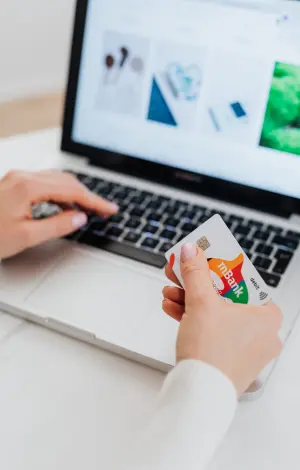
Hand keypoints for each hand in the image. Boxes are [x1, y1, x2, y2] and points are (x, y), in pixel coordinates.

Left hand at [0, 170, 117, 258]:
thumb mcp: (25, 236)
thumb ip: (57, 225)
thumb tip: (79, 217)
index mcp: (28, 187)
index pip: (72, 190)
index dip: (95, 200)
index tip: (109, 209)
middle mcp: (23, 177)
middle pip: (66, 180)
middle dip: (88, 194)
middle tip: (104, 209)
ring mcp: (17, 178)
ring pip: (56, 180)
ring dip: (75, 193)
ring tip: (89, 209)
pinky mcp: (13, 184)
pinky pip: (44, 183)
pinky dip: (60, 193)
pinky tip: (65, 205)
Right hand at [162, 243, 282, 395]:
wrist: (198, 396)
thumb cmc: (212, 355)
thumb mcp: (201, 302)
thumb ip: (196, 272)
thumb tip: (191, 251)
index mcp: (266, 316)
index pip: (244, 280)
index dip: (220, 267)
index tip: (205, 259)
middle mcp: (262, 333)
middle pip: (225, 296)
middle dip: (197, 285)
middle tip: (183, 272)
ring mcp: (246, 349)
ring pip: (216, 314)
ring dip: (190, 301)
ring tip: (171, 292)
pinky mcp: (229, 359)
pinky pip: (212, 331)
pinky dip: (193, 320)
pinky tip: (173, 309)